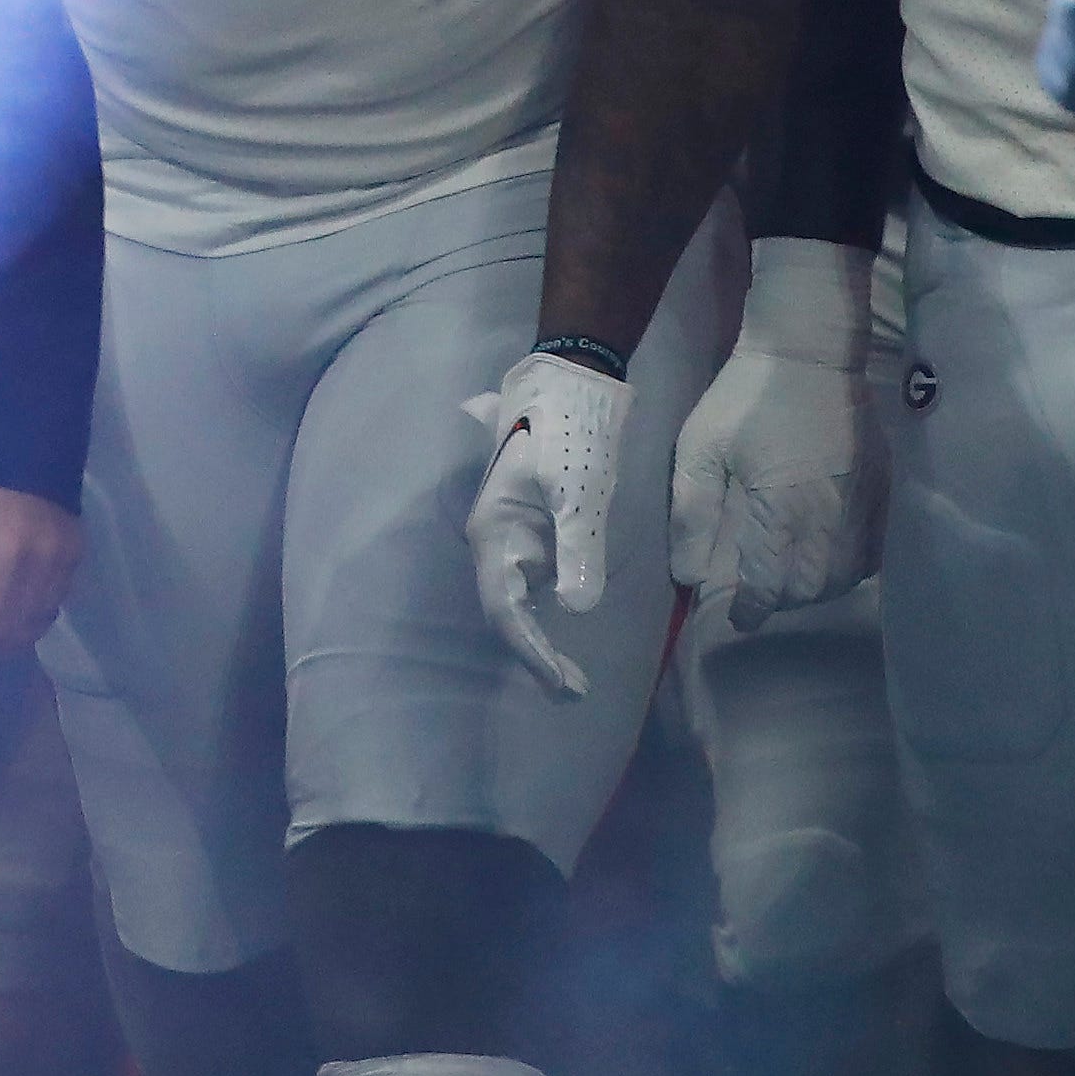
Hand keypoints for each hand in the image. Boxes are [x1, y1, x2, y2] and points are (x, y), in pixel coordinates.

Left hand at [0, 483, 82, 677]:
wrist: (16, 439)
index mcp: (5, 560)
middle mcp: (42, 566)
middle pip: (21, 629)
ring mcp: (66, 558)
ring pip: (43, 617)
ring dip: (18, 635)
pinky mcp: (77, 549)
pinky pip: (58, 597)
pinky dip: (37, 612)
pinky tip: (18, 611)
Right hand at [466, 352, 632, 697]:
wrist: (567, 383)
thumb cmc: (570, 433)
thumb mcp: (579, 492)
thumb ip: (578, 550)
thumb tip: (579, 611)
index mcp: (495, 532)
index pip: (505, 610)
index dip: (532, 653)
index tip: (565, 686)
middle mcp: (495, 541)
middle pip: (506, 612)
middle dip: (535, 656)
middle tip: (576, 691)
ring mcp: (511, 536)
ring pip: (516, 601)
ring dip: (540, 640)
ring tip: (572, 677)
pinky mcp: (531, 530)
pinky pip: (531, 584)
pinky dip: (546, 615)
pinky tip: (565, 628)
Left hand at [669, 239, 886, 628]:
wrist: (809, 351)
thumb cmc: (743, 398)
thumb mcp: (700, 449)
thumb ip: (692, 515)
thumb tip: (689, 576)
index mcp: (782, 505)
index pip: (770, 583)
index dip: (751, 608)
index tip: (737, 617)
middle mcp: (832, 513)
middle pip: (812, 587)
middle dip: (783, 599)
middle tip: (759, 592)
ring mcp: (865, 503)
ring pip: (847, 575)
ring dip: (816, 587)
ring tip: (789, 577)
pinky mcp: (884, 490)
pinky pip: (873, 552)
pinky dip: (849, 567)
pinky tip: (826, 557)